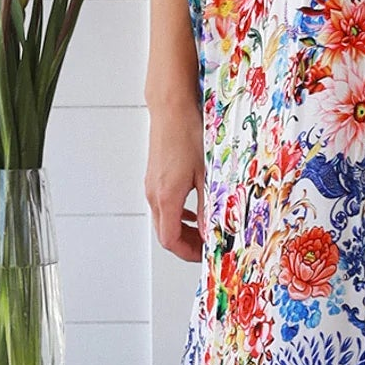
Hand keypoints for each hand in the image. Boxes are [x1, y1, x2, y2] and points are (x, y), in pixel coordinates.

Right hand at [146, 93, 205, 261]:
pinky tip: (193, 211)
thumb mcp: (206, 175)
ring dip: (182, 230)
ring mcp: (151, 186)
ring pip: (163, 220)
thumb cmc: (187, 134)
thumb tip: (212, 231)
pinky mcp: (154, 177)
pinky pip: (162, 206)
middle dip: (186, 245)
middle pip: (165, 233)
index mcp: (166, 197)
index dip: (188, 253)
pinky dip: (177, 215)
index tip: (204, 255)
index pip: (170, 240)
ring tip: (204, 231)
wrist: (171, 109)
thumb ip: (208, 207)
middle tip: (207, 247)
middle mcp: (154, 194)